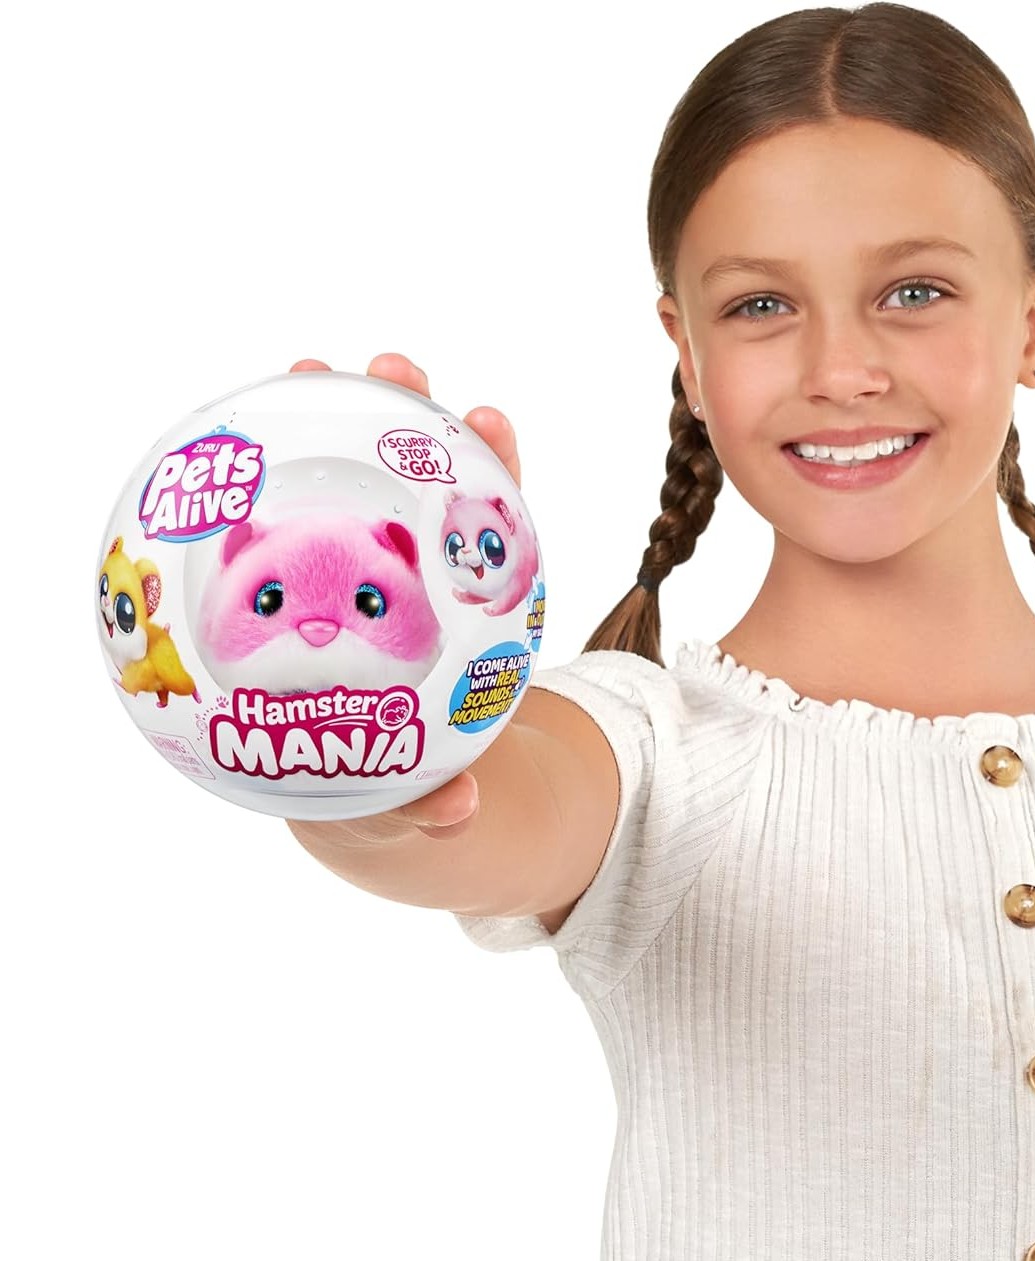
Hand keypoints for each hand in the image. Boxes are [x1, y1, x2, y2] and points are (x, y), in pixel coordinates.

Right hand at [282, 351, 520, 841]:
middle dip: (418, 418)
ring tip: (312, 368)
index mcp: (468, 619)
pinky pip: (288, 526)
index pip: (490, 535)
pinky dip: (269, 482)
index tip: (493, 420)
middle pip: (428, 489)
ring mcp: (359, 572)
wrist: (359, 794)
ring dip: (340, 420)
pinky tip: (232, 443)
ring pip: (357, 488)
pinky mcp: (303, 581)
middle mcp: (419, 581)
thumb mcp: (421, 796)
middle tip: (395, 369)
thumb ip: (436, 805)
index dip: (499, 473)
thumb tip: (458, 813)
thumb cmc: (403, 786)